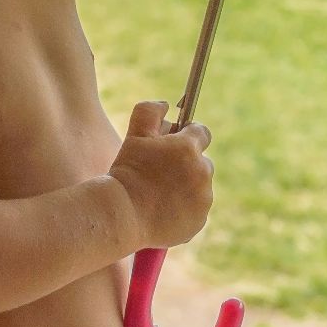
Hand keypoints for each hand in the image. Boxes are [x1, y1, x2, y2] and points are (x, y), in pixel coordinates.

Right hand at [108, 100, 214, 248]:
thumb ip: (150, 111)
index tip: (174, 141)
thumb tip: (165, 105)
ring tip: (158, 192)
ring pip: (199, 186)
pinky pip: (195, 209)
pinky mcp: (199, 221)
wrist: (124, 214)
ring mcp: (203, 198)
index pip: (201, 132)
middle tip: (161, 170)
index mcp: (189, 148)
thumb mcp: (134, 135)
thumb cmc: (127, 172)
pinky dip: (183, 208)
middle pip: (201, 160)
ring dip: (185, 185)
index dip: (187, 134)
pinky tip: (162, 209)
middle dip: (186, 162)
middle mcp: (202, 172)